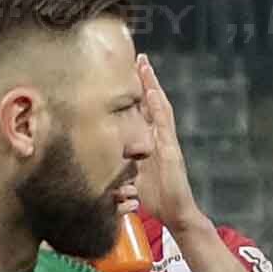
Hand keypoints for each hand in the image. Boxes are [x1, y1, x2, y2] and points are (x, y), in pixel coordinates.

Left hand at [132, 64, 207, 231]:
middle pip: (152, 103)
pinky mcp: (171, 149)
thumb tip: (97, 166)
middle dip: (146, 80)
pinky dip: (157, 106)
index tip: (129, 73)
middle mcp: (160, 138)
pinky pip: (164, 123)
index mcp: (150, 143)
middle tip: (139, 58)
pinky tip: (151, 92)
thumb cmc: (154, 198)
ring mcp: (167, 142)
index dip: (137, 93)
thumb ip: (118, 169)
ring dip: (152, 86)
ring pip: (159, 107)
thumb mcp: (130, 179)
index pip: (143, 112)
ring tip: (145, 66)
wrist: (176, 212)